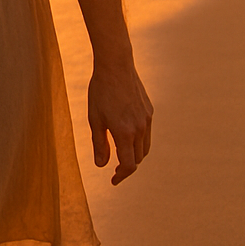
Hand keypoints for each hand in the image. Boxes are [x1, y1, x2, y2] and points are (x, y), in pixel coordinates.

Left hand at [88, 59, 152, 184]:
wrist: (115, 65)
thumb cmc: (100, 91)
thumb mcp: (94, 119)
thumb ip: (99, 144)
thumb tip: (102, 165)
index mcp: (124, 133)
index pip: (128, 165)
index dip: (121, 176)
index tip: (113, 180)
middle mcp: (140, 128)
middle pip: (138, 158)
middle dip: (127, 166)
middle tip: (114, 169)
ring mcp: (147, 119)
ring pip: (145, 147)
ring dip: (135, 155)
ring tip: (121, 155)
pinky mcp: (150, 111)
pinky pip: (147, 133)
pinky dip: (139, 141)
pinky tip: (127, 136)